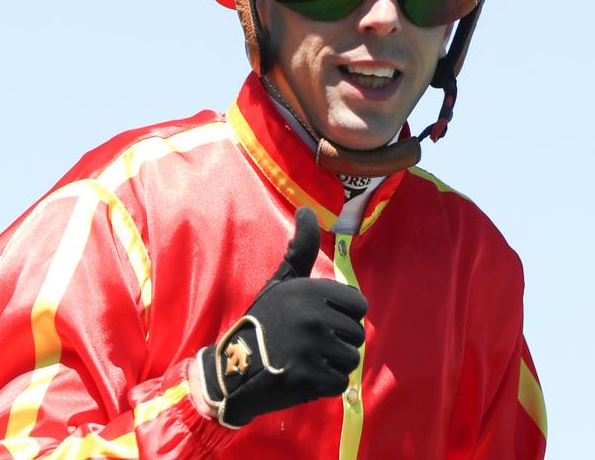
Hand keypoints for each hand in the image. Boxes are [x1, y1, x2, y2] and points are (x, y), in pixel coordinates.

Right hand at [200, 207, 366, 427]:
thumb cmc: (263, 324)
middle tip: (307, 345)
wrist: (234, 370)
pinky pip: (340, 382)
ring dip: (331, 364)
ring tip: (305, 360)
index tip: (319, 322)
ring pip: (350, 359)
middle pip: (356, 335)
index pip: (359, 306)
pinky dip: (324, 385)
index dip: (342, 317)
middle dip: (336, 343)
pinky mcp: (308, 377)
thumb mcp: (282, 282)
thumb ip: (300, 249)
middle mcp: (313, 315)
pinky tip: (302, 378)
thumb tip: (306, 209)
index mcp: (311, 290)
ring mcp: (311, 347)